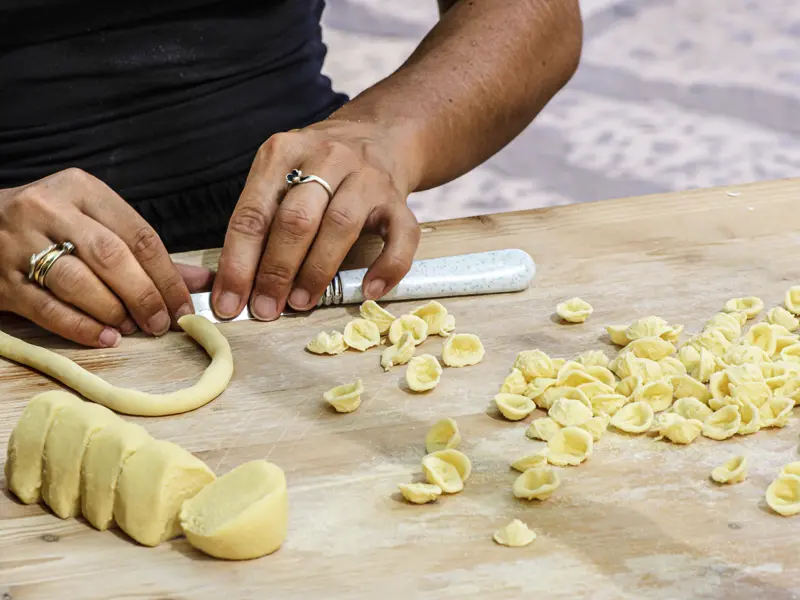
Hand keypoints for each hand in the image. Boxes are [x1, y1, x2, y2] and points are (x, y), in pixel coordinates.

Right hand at [0, 169, 194, 346]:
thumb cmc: (51, 225)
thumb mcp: (96, 222)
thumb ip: (147, 253)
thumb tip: (203, 281)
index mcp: (81, 189)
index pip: (138, 234)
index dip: (168, 276)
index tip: (184, 306)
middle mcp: (48, 208)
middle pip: (111, 256)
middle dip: (144, 295)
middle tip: (161, 323)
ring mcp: (18, 242)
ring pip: (78, 281)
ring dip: (113, 311)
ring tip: (131, 328)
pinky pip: (47, 308)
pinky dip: (81, 327)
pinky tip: (104, 337)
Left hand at [211, 120, 420, 320]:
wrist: (378, 135)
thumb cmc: (317, 168)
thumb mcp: (280, 174)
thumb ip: (261, 220)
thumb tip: (238, 286)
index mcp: (282, 152)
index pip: (252, 213)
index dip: (238, 264)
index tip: (229, 303)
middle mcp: (326, 158)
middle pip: (296, 219)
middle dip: (276, 271)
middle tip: (266, 309)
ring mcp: (366, 177)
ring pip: (340, 226)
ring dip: (317, 271)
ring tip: (302, 303)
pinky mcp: (398, 199)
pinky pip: (400, 236)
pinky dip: (387, 267)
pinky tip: (369, 290)